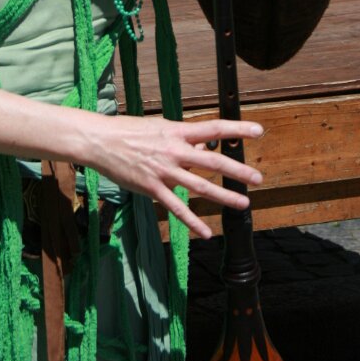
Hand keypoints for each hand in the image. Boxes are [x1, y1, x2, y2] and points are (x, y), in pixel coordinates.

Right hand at [90, 115, 263, 238]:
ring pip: (200, 186)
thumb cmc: (130, 131)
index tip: (258, 130)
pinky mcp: (152, 188)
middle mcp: (174, 150)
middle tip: (258, 178)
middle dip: (237, 170)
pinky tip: (206, 232)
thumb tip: (204, 146)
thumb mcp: (159, 128)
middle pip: (212, 160)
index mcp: (177, 132)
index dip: (237, 129)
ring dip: (224, 196)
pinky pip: (176, 208)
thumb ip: (183, 138)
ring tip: (244, 203)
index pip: (213, 128)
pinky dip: (192, 221)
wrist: (101, 141)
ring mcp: (164, 171)